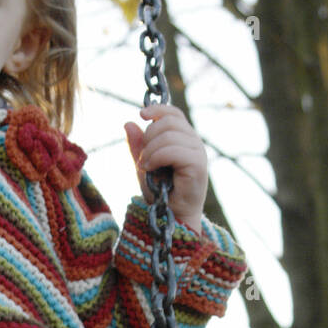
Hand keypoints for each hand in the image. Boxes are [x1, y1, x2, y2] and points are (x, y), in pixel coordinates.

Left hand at [124, 104, 207, 232]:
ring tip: (145, 166)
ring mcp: (198, 153)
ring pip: (169, 135)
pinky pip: (173, 150)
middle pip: (169, 121)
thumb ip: (138, 145)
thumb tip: (128, 122)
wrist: (172, 218)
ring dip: (150, 150)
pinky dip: (156, 157)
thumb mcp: (144, 164)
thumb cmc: (161, 194)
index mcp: (184, 139)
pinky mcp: (198, 165)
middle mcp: (194, 143)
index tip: (141, 114)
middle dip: (149, 136)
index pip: (174, 113)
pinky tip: (150, 169)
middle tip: (142, 158)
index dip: (158, 109)